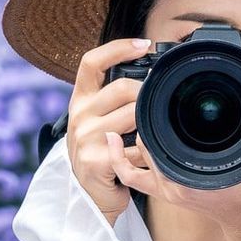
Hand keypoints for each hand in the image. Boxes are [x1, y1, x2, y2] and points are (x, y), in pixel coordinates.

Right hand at [65, 37, 154, 224]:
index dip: (118, 48)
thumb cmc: (102, 153)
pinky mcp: (96, 161)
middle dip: (147, 94)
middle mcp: (79, 116)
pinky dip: (147, 153)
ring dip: (150, 125)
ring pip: (134, 115)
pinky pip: (135, 148)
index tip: (145, 44)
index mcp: (80, 101)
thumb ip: (114, 100)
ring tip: (153, 134)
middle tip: (161, 103)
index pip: (91, 62)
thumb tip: (150, 75)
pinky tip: (147, 158)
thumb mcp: (99, 121)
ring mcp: (85, 138)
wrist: (90, 196)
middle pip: (123, 88)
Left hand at [109, 72, 240, 234]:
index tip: (155, 91)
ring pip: (136, 156)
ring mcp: (166, 188)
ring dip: (134, 134)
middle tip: (146, 94)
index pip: (160, 136)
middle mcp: (174, 182)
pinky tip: (114, 140)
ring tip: (135, 109)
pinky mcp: (164, 192)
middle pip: (144, 141)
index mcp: (193, 174)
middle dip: (143, 118)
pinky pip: (132, 177)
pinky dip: (119, 160)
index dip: (154, 111)